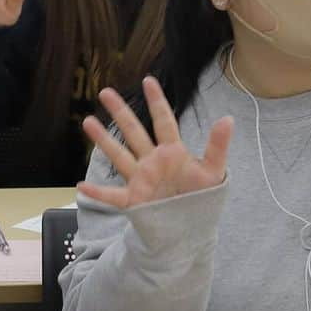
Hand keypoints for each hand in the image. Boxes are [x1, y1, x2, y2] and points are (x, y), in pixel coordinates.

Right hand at [78, 77, 232, 208]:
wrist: (191, 230)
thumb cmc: (202, 199)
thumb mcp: (214, 172)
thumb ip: (218, 146)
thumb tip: (228, 118)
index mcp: (173, 152)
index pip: (163, 121)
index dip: (156, 101)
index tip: (148, 80)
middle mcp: (153, 161)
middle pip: (135, 132)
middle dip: (121, 112)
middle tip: (105, 92)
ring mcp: (141, 179)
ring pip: (120, 156)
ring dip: (104, 140)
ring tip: (88, 121)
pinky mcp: (134, 200)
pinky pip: (112, 196)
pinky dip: (97, 192)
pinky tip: (81, 185)